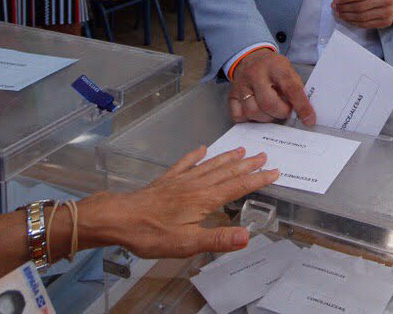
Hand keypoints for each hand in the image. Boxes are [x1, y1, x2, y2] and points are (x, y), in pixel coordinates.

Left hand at [79, 146, 278, 258]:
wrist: (118, 219)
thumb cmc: (152, 233)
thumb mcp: (187, 243)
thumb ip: (218, 239)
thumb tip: (247, 237)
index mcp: (204, 200)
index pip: (237, 187)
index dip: (257, 180)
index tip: (274, 172)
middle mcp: (196, 185)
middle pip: (227, 172)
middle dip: (247, 165)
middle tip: (263, 155)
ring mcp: (180, 181)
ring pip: (209, 165)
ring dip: (227, 158)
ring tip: (241, 150)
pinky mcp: (165, 181)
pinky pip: (184, 164)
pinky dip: (195, 156)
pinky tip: (201, 149)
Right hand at [229, 48, 313, 124]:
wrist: (251, 57)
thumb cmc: (274, 68)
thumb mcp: (289, 70)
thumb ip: (296, 89)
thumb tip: (304, 113)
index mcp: (276, 66)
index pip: (291, 88)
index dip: (301, 106)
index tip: (309, 119)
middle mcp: (256, 74)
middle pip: (268, 103)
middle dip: (281, 113)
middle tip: (286, 112)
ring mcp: (241, 85)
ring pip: (252, 112)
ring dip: (266, 118)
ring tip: (272, 112)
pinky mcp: (232, 95)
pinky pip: (238, 116)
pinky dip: (249, 119)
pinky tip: (258, 113)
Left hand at [333, 0, 392, 28]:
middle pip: (360, 7)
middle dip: (343, 7)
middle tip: (335, 7)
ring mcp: (388, 12)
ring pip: (361, 17)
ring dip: (346, 16)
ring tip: (339, 12)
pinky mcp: (386, 22)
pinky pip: (365, 25)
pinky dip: (353, 22)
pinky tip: (348, 18)